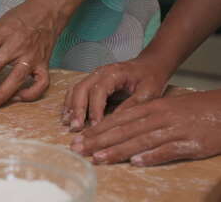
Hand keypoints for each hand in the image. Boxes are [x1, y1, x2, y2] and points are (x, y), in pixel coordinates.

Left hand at [0, 0, 68, 110]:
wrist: (48, 11)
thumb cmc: (19, 19)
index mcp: (2, 33)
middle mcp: (17, 45)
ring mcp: (32, 56)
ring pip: (16, 78)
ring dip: (0, 94)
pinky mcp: (45, 64)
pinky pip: (41, 83)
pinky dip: (30, 94)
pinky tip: (16, 99)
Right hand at [63, 56, 169, 131]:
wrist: (149, 65)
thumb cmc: (150, 78)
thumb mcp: (148, 92)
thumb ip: (132, 105)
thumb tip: (116, 122)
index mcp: (114, 73)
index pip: (99, 90)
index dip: (95, 109)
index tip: (94, 126)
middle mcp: (100, 72)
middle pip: (81, 89)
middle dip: (77, 109)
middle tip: (75, 128)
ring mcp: (93, 76)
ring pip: (75, 89)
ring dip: (70, 107)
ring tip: (67, 124)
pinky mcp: (91, 81)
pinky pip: (76, 91)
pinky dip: (70, 104)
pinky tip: (68, 117)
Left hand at [70, 90, 220, 165]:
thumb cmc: (192, 110)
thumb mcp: (164, 108)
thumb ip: (142, 118)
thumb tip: (118, 131)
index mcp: (150, 108)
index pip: (118, 119)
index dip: (97, 129)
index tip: (78, 139)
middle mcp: (158, 117)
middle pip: (123, 129)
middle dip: (98, 140)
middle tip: (78, 149)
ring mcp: (173, 130)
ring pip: (141, 140)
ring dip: (118, 150)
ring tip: (98, 157)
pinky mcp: (190, 143)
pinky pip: (168, 150)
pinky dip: (151, 156)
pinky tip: (136, 163)